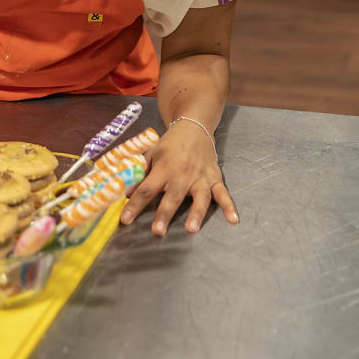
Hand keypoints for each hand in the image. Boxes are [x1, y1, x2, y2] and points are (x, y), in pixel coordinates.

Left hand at [119, 122, 238, 234]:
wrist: (194, 128)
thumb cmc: (169, 145)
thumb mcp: (150, 154)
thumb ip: (139, 173)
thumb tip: (125, 192)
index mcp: (163, 168)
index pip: (146, 189)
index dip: (134, 205)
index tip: (124, 220)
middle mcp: (182, 174)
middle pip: (173, 196)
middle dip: (165, 214)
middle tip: (157, 231)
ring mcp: (201, 177)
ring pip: (199, 197)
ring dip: (196, 213)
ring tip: (191, 229)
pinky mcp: (215, 178)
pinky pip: (223, 193)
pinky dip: (229, 206)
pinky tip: (233, 219)